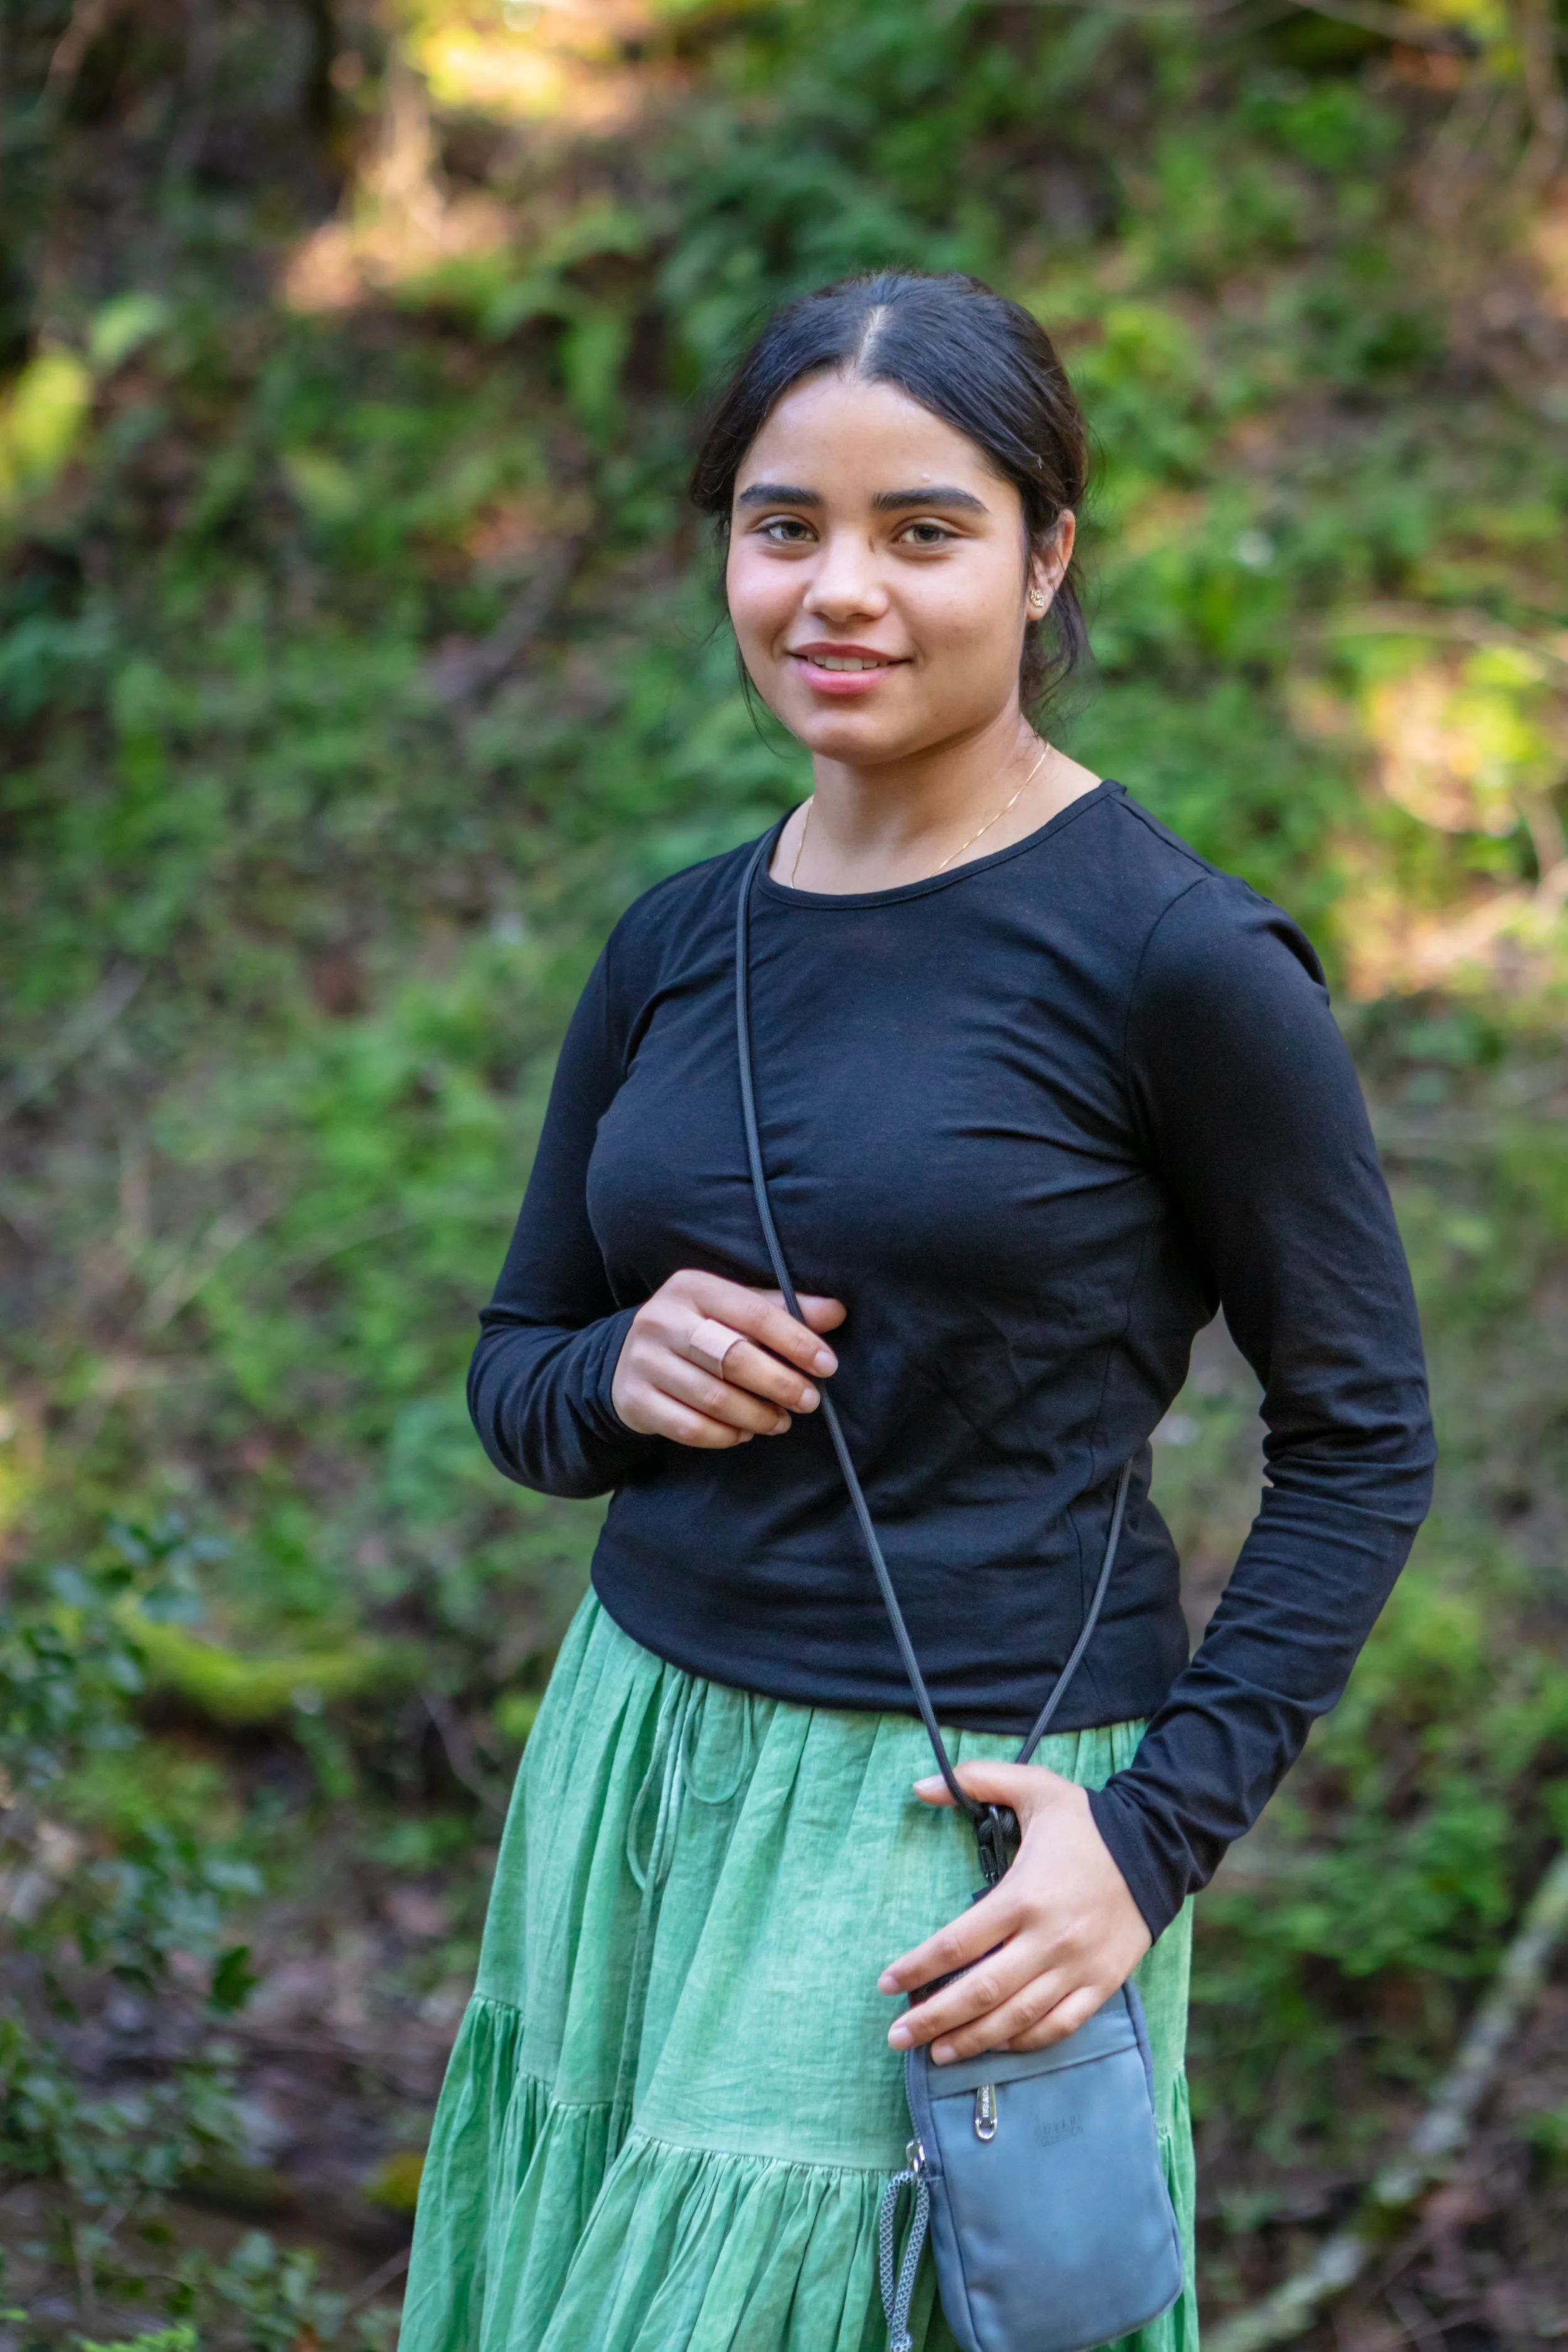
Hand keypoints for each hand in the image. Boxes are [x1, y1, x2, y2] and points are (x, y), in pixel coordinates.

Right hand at [611, 1268, 845, 1449]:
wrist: (628, 1357)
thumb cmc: (698, 1329)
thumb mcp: (733, 1308)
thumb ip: (780, 1309)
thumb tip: (836, 1312)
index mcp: (692, 1287)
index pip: (753, 1313)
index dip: (795, 1341)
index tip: (827, 1365)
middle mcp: (661, 1319)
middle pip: (733, 1358)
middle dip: (780, 1384)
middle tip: (809, 1400)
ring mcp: (644, 1361)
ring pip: (713, 1398)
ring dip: (757, 1415)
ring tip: (781, 1421)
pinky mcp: (634, 1400)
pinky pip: (689, 1427)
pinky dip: (725, 1435)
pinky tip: (745, 1432)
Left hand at [878, 1758, 1150, 2064]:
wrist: (1158, 1847)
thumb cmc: (1087, 1821)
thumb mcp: (1033, 1786)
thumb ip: (976, 1779)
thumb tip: (920, 1785)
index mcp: (1024, 1895)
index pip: (959, 1943)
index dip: (918, 1967)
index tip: (886, 1985)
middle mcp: (1048, 1939)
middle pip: (981, 1992)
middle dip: (933, 2018)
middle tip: (897, 2037)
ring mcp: (1076, 1967)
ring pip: (1016, 2018)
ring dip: (973, 2041)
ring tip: (936, 2054)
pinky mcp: (1101, 1984)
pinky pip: (1058, 2026)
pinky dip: (1025, 2042)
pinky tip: (996, 2046)